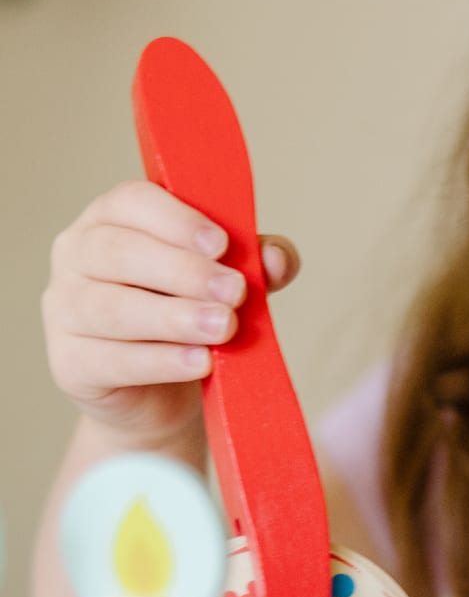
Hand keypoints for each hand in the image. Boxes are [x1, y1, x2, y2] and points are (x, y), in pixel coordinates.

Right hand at [42, 181, 299, 446]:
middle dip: (183, 271)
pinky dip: (161, 361)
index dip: (176, 220)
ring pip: (112, 307)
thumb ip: (253, 265)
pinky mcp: (70, 363)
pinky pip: (113, 360)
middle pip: (118, 251)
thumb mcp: (225, 285)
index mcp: (111, 221)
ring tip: (223, 327)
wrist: (159, 394)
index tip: (221, 244)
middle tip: (235, 291)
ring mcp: (64, 310)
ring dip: (174, 317)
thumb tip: (275, 258)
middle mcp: (77, 257)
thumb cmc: (187, 320)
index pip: (131, 202)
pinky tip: (200, 362)